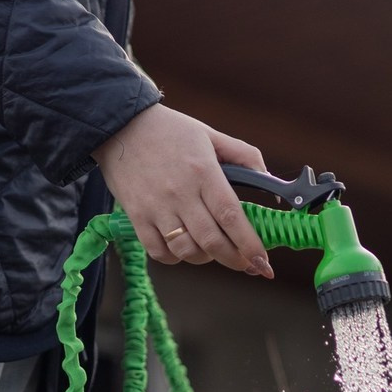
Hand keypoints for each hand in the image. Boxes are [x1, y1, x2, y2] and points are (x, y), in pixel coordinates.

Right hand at [91, 104, 274, 276]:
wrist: (120, 126)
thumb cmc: (170, 130)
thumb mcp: (211, 135)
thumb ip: (244, 156)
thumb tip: (270, 182)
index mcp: (203, 172)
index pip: (231, 216)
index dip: (250, 244)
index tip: (263, 262)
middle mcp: (180, 193)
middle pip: (212, 241)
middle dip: (235, 260)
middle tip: (248, 265)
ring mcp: (156, 208)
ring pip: (186, 250)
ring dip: (206, 258)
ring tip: (214, 251)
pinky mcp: (137, 217)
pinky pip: (159, 252)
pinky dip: (176, 258)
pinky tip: (185, 248)